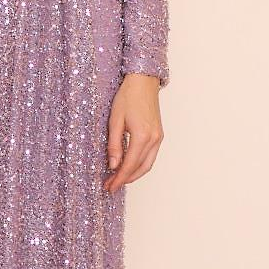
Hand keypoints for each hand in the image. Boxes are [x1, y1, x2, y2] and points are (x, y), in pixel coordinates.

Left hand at [105, 71, 162, 191]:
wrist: (143, 82)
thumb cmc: (127, 96)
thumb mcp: (115, 120)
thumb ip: (114, 145)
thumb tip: (113, 165)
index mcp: (142, 136)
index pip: (129, 165)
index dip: (118, 178)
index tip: (109, 186)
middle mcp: (154, 139)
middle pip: (140, 168)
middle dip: (125, 179)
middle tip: (111, 185)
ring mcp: (159, 137)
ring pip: (147, 164)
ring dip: (133, 174)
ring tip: (118, 178)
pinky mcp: (159, 134)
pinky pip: (151, 156)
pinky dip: (140, 165)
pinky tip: (129, 165)